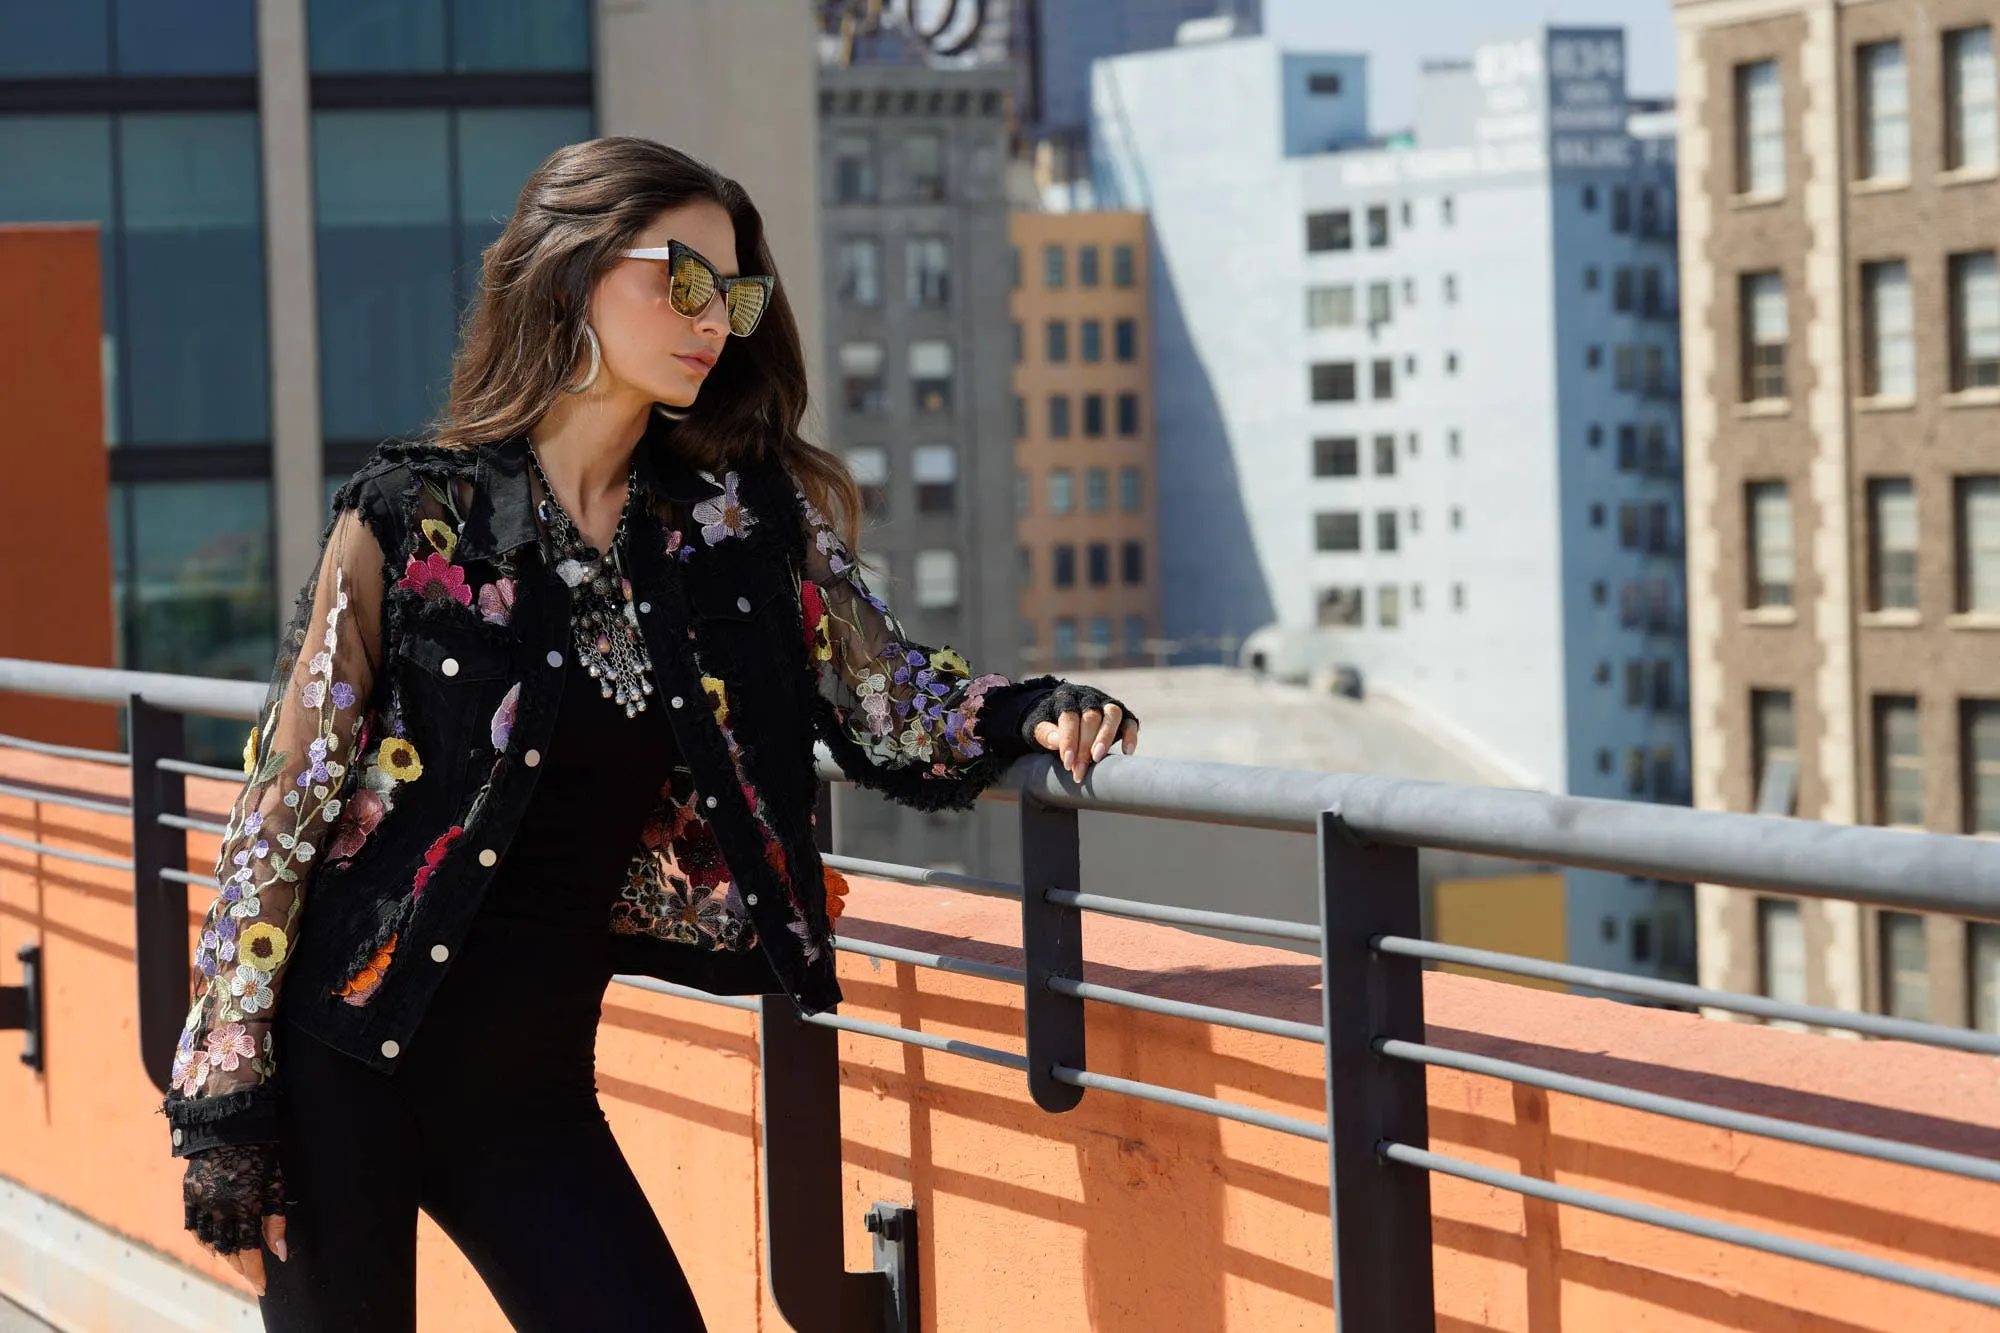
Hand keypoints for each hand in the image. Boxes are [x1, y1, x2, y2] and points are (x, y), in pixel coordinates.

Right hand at [183, 1143, 289, 1295]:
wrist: (230, 1125)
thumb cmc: (261, 1153)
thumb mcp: (275, 1184)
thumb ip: (276, 1220)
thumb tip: (278, 1254)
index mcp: (244, 1205)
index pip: (249, 1250)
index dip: (255, 1271)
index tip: (262, 1287)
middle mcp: (219, 1207)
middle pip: (228, 1250)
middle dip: (241, 1267)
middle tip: (251, 1276)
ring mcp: (201, 1201)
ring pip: (208, 1242)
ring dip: (223, 1255)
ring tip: (236, 1262)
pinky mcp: (189, 1194)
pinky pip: (192, 1227)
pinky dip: (203, 1240)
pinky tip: (213, 1246)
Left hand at [1026, 683, 1139, 782]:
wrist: (1060, 715)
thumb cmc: (1048, 723)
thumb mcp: (1036, 726)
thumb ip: (1044, 732)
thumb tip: (1057, 742)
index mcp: (1066, 697)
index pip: (1069, 716)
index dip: (1069, 739)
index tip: (1067, 762)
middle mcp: (1088, 697)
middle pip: (1091, 717)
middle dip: (1085, 746)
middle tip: (1079, 770)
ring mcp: (1107, 704)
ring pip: (1112, 714)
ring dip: (1106, 737)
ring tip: (1098, 758)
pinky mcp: (1122, 714)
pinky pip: (1130, 722)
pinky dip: (1130, 736)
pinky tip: (1126, 752)